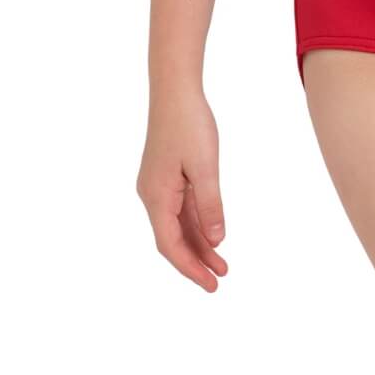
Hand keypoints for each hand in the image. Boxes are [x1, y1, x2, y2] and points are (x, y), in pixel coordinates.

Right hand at [136, 88, 228, 291]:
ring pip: (177, 224)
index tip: (210, 284)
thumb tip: (216, 241)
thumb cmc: (189, 123)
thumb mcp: (205, 166)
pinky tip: (212, 234)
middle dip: (195, 260)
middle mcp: (151, 195)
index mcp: (156, 196)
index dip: (190, 268)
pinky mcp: (165, 175)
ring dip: (198, 243)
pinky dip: (195, 222)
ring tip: (222, 263)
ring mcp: (157, 185)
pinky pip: (180, 207)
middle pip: (173, 238)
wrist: (174, 90)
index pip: (170, 244)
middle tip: (219, 280)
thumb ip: (210, 205)